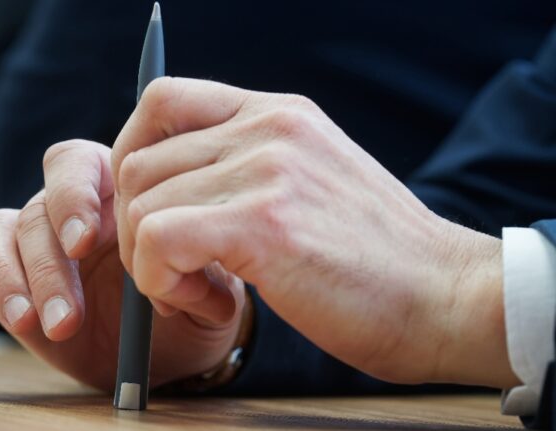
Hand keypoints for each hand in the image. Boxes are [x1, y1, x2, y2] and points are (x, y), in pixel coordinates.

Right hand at [0, 140, 244, 390]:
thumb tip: (182, 273)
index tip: (85, 241)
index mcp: (114, 194)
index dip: (73, 194)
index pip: (76, 164)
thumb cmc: (190, 305)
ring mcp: (30, 248)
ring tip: (35, 326)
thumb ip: (199, 275)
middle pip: (36, 209)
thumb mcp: (209, 290)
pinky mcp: (2, 286)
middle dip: (48, 264)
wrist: (171, 347)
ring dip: (9, 281)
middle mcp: (66, 213)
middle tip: (66, 315)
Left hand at [111, 77, 518, 388]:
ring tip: (200, 291)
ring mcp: (268, 170)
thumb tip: (172, 191)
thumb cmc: (375, 258)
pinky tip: (209, 301)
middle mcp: (269, 129)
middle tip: (176, 271)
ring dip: (151, 265)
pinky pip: (157, 240)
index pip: (162, 98)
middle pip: (137, 161)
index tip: (144, 209)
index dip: (132, 153)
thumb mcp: (312, 182)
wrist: (447, 297)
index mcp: (277, 114)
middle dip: (136, 228)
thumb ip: (248, 170)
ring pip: (140, 205)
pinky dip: (161, 282)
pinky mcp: (263, 223)